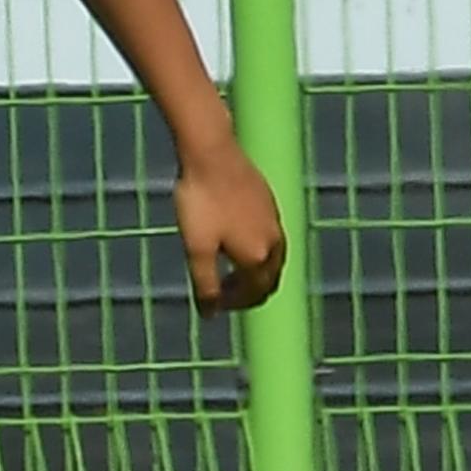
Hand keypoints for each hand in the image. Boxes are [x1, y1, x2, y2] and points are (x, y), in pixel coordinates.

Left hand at [176, 139, 289, 312]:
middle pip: (268, 279)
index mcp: (257, 257)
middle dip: (248, 292)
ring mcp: (275, 220)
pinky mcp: (270, 202)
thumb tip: (210, 315)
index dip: (234, 304)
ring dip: (254, 272)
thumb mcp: (196, 250)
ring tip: (228, 273)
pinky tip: (235, 243)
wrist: (211, 155)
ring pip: (272, 259)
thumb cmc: (200, 202)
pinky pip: (270, 238)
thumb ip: (205, 285)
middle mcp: (274, 242)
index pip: (253, 294)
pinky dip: (257, 252)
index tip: (212, 303)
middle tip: (223, 295)